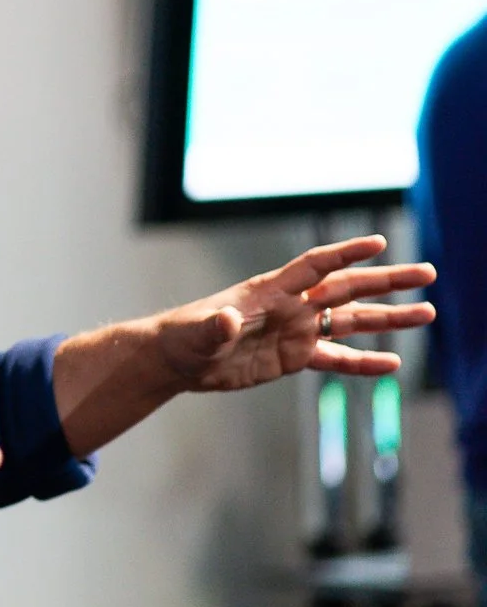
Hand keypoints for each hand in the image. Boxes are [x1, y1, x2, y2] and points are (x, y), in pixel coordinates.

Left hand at [156, 236, 435, 392]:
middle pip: (347, 288)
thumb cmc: (184, 338)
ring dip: (388, 318)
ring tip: (427, 313)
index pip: (315, 266)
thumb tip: (226, 320)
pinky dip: (364, 362)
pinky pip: (336, 359)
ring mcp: (296, 330)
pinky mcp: (294, 356)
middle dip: (386, 280)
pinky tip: (393, 364)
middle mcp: (291, 306)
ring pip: (351, 321)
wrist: (179, 359)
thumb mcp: (198, 333)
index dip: (344, 253)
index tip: (378, 242)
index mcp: (270, 291)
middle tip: (426, 272)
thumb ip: (216, 326)